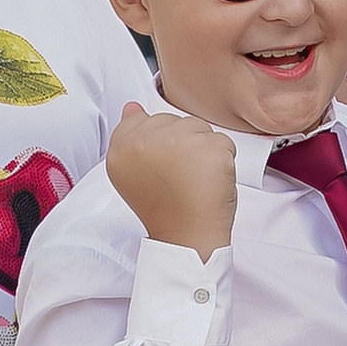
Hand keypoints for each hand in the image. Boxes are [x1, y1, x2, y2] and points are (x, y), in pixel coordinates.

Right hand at [107, 102, 237, 258]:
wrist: (185, 238)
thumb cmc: (164, 208)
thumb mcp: (133, 172)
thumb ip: (130, 136)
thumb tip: (132, 107)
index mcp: (122, 147)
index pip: (145, 120)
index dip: (160, 145)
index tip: (161, 167)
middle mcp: (146, 141)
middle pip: (176, 122)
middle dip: (183, 146)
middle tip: (178, 177)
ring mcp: (178, 142)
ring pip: (201, 130)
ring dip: (204, 152)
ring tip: (193, 179)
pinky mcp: (208, 149)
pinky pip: (223, 143)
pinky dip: (223, 162)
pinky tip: (209, 182)